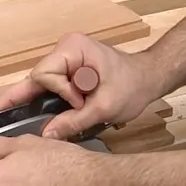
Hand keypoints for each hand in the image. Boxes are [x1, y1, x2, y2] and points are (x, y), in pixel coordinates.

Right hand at [0, 32, 159, 139]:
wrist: (149, 78)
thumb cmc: (132, 85)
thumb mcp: (105, 107)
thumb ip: (74, 121)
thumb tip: (46, 137)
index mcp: (72, 48)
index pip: (43, 73)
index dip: (57, 92)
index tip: (78, 103)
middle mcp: (62, 50)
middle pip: (36, 79)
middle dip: (43, 99)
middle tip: (53, 116)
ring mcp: (62, 60)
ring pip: (39, 86)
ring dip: (46, 102)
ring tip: (55, 115)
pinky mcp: (65, 71)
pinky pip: (47, 87)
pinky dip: (48, 101)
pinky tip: (39, 116)